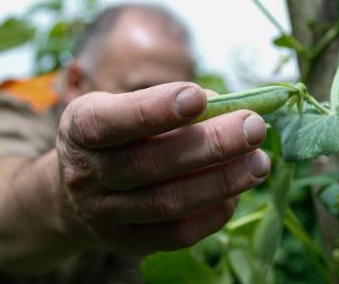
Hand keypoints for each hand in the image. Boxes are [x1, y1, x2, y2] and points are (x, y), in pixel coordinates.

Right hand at [56, 82, 269, 254]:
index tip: (199, 96)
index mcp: (80, 129)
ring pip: (167, 203)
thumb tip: (227, 108)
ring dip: (221, 182)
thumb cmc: (116, 137)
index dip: (154, 110)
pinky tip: (236, 193)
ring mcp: (104, 215)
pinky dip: (213, 214)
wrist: (82, 190)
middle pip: (148, 164)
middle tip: (253, 126)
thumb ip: (167, 105)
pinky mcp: (127, 243)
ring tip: (259, 163)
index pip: (110, 122)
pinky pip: (176, 235)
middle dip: (209, 144)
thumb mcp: (124, 107)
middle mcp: (85, 175)